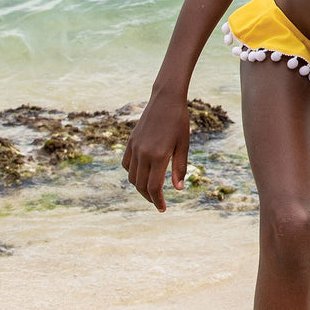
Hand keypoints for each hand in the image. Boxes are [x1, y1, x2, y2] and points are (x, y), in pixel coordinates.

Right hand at [121, 93, 190, 211]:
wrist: (166, 100)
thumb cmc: (179, 122)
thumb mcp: (183, 145)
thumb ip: (180, 167)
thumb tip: (178, 188)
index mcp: (158, 156)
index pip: (154, 187)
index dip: (158, 201)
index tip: (163, 208)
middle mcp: (143, 154)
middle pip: (140, 185)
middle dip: (149, 197)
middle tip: (159, 202)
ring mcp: (134, 148)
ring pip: (132, 177)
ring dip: (140, 187)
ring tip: (151, 191)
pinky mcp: (130, 142)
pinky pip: (127, 164)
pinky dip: (132, 173)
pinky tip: (142, 175)